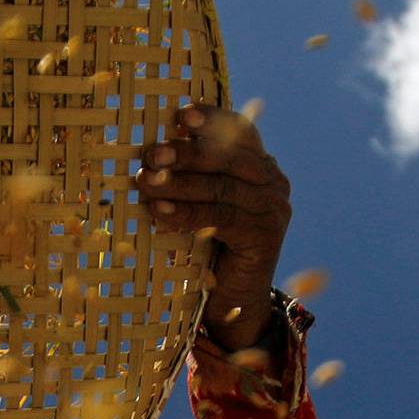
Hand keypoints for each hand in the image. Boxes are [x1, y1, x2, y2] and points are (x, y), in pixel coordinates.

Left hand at [133, 100, 291, 293]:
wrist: (233, 303)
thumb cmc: (208, 250)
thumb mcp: (200, 207)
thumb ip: (191, 179)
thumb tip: (150, 155)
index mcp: (260, 167)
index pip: (241, 132)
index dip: (212, 121)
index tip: (180, 115)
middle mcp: (273, 183)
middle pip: (229, 157)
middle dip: (187, 153)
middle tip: (151, 155)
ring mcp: (273, 209)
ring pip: (221, 187)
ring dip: (179, 184)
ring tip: (145, 183)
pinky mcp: (265, 236)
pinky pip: (221, 217)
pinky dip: (187, 214)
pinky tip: (160, 213)